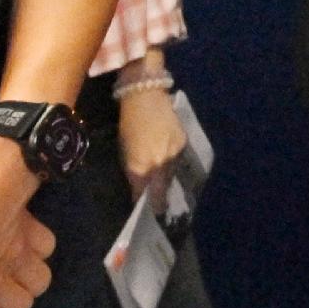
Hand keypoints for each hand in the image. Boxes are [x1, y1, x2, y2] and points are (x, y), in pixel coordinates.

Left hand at [115, 79, 184, 202]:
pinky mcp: (183, 144)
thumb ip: (133, 170)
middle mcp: (158, 163)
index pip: (143, 194)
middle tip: (159, 208)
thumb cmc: (128, 121)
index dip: (143, 204)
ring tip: (164, 187)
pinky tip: (169, 165)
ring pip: (171, 176)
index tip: (145, 214)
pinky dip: (172, 165)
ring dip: (166, 182)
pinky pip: (178, 162)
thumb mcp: (124, 148)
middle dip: (159, 199)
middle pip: (161, 189)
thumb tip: (140, 186)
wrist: (145, 94)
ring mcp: (173, 154)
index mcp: (140, 166)